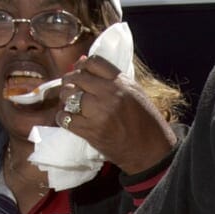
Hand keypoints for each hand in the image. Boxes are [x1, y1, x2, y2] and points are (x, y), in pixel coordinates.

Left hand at [56, 55, 176, 173]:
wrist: (151, 151)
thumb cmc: (146, 122)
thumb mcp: (135, 93)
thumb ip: (111, 79)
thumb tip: (82, 62)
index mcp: (122, 83)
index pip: (93, 62)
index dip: (82, 65)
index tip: (79, 72)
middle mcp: (110, 94)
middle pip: (77, 77)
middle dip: (69, 81)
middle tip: (70, 89)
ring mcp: (99, 112)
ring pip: (69, 95)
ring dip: (65, 99)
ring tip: (70, 105)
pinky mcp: (91, 131)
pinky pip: (65, 118)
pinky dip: (63, 118)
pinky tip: (69, 119)